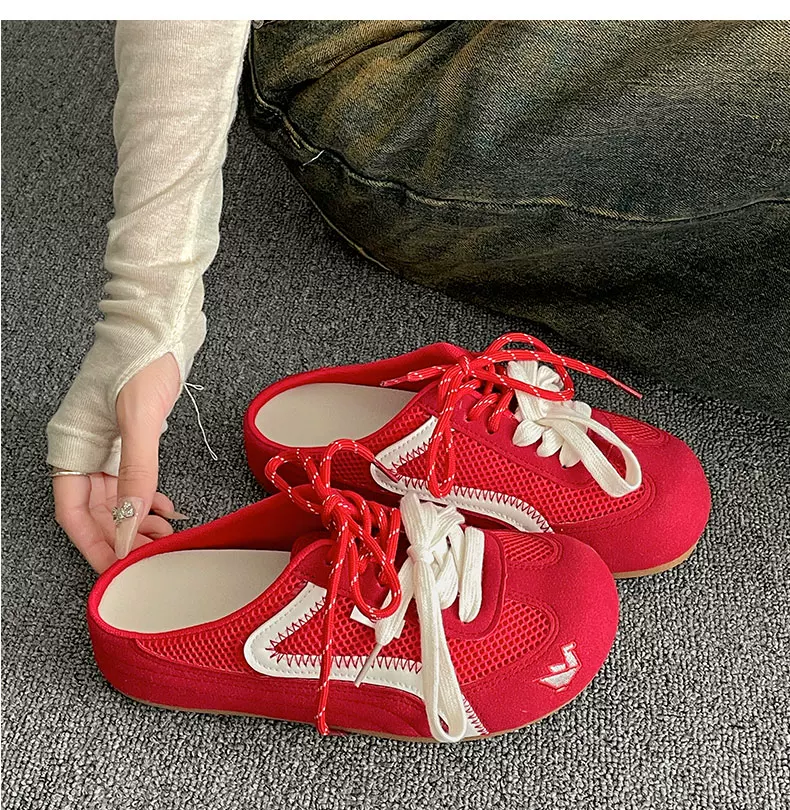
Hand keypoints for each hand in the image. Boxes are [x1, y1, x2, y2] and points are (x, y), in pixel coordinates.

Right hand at [53, 354, 183, 571]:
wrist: (160, 326)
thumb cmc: (141, 360)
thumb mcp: (139, 420)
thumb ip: (136, 471)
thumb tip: (131, 520)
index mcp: (72, 446)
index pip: (74, 512)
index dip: (95, 543)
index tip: (118, 567)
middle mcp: (85, 450)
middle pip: (97, 511)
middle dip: (124, 536)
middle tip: (152, 555)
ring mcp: (108, 445)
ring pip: (118, 499)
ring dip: (140, 520)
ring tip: (166, 536)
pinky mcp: (130, 439)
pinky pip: (135, 481)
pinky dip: (149, 498)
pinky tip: (167, 509)